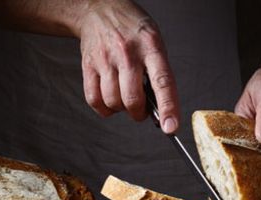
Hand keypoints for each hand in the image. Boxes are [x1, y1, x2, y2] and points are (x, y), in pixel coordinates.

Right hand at [75, 0, 179, 132]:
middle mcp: (127, 53)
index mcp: (150, 46)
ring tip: (124, 99)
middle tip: (142, 111)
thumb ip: (158, 72)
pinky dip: (103, 108)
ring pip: (113, 102)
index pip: (162, 82)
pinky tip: (109, 100)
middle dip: (139, 113)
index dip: (168, 107)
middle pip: (132, 99)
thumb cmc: (131, 29)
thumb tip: (160, 108)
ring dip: (120, 109)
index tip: (171, 128)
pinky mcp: (88, 65)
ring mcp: (105, 59)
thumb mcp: (154, 41)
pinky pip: (94, 99)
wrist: (98, 9)